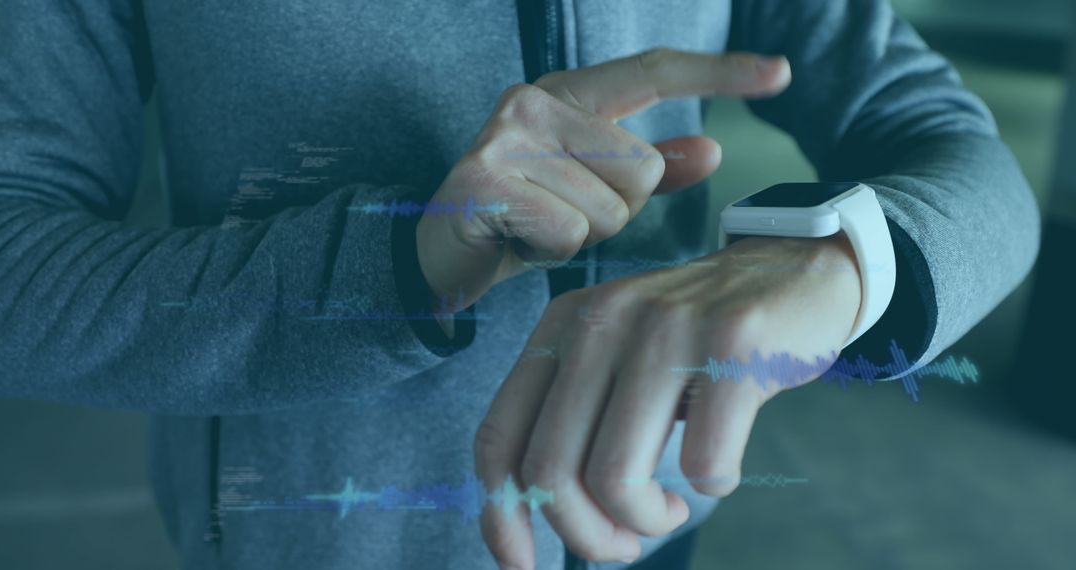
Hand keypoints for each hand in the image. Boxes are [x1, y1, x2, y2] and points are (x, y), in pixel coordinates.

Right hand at [416, 48, 791, 307]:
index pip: (653, 72)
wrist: (441, 253)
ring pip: (608, 208)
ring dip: (580, 236)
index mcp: (568, 94)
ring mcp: (508, 137)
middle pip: (641, 169)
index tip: (781, 73)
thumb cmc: (524, 217)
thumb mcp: (592, 190)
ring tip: (536, 228)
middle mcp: (536, 101)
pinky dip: (550, 253)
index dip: (718, 72)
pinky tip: (517, 242)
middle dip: (613, 211)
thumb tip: (714, 147)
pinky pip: (567, 233)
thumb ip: (651, 167)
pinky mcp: (486, 180)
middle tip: (560, 215)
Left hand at [474, 234, 861, 568]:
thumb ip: (571, 418)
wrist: (792, 271)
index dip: (500, 515)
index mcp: (562, 328)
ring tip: (668, 510)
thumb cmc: (695, 339)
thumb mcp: (616, 356)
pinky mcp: (733, 346)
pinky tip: (719, 469)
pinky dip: (712, 488)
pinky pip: (703, 466)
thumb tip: (533, 516)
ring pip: (615, 479)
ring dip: (644, 522)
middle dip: (585, 535)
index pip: (498, 437)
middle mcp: (603, 321)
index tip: (520, 565)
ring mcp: (667, 329)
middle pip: (550, 471)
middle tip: (622, 544)